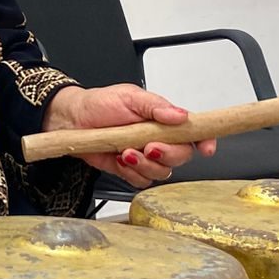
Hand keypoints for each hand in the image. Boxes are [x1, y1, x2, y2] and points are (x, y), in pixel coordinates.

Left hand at [41, 84, 215, 188]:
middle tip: (149, 146)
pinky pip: (142, 181)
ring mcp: (144, 156)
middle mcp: (158, 139)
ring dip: (145, 164)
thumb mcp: (129, 97)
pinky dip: (131, 173)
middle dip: (167, 154)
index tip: (206, 147)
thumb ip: (156, 107)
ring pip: (162, 172)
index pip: (193, 132)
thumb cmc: (99, 104)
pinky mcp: (130, 170)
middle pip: (181, 156)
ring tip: (126, 150)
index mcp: (164, 120)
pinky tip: (120, 159)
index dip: (205, 140)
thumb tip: (180, 115)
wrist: (71, 120)